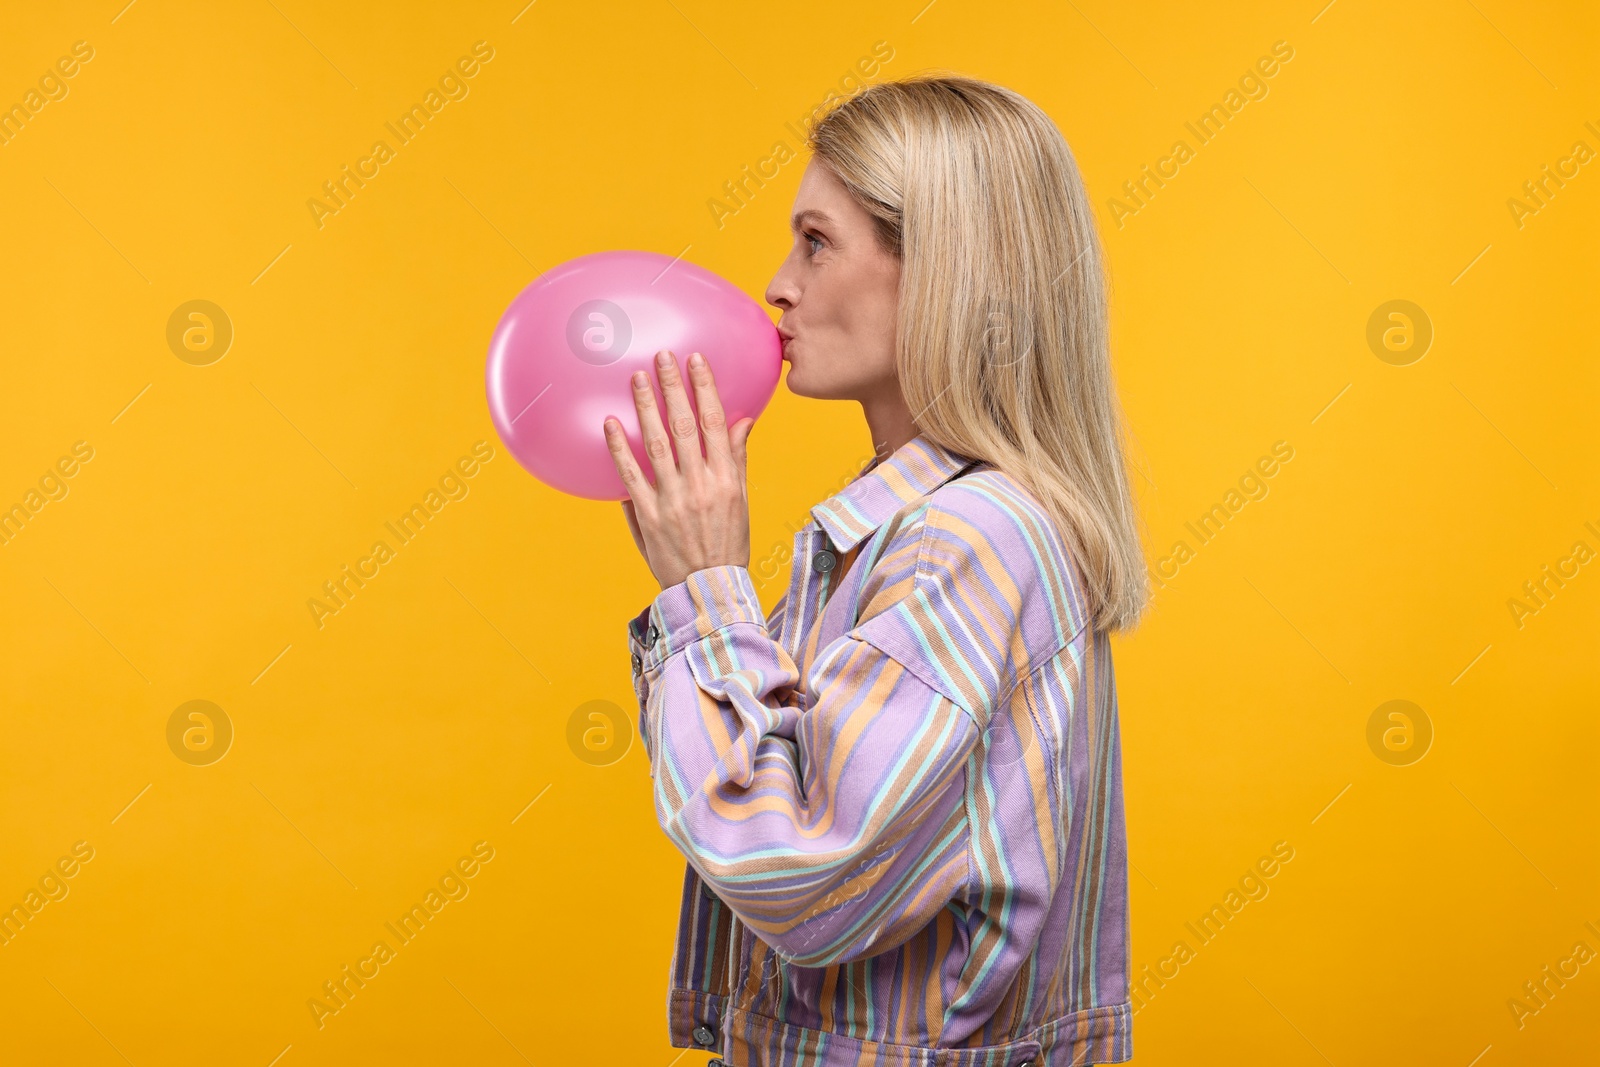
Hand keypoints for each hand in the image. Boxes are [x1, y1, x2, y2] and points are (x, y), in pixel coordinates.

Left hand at [605, 349, 754, 590]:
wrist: (709, 590)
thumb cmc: (727, 545)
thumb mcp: (742, 501)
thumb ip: (737, 459)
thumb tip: (741, 420)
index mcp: (726, 479)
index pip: (716, 423)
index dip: (705, 389)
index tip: (696, 360)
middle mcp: (700, 484)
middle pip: (685, 425)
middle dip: (673, 387)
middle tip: (663, 356)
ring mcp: (672, 499)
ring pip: (657, 443)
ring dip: (646, 407)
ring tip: (637, 378)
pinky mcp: (647, 515)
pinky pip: (631, 475)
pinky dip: (620, 447)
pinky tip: (611, 422)